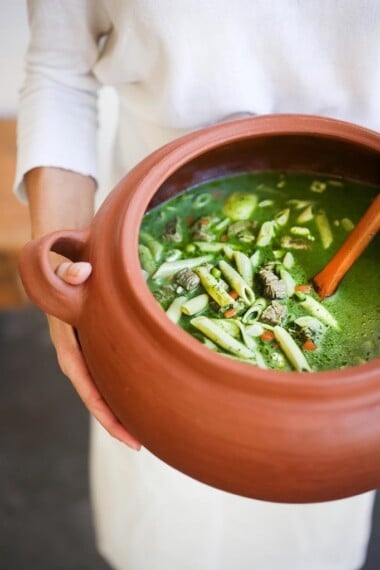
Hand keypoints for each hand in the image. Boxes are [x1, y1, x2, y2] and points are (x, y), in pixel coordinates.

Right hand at [48, 260, 140, 450]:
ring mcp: (88, 349)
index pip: (86, 385)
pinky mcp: (99, 342)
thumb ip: (68, 270)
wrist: (63, 258)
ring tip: (149, 427)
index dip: (104, 412)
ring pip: (105, 384)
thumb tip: (81, 273)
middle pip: (97, 394)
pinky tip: (147, 391)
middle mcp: (78, 352)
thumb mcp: (62, 265)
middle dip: (116, 421)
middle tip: (142, 444)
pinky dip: (126, 384)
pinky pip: (112, 369)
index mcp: (68, 342)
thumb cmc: (65, 263)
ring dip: (122, 406)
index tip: (126, 436)